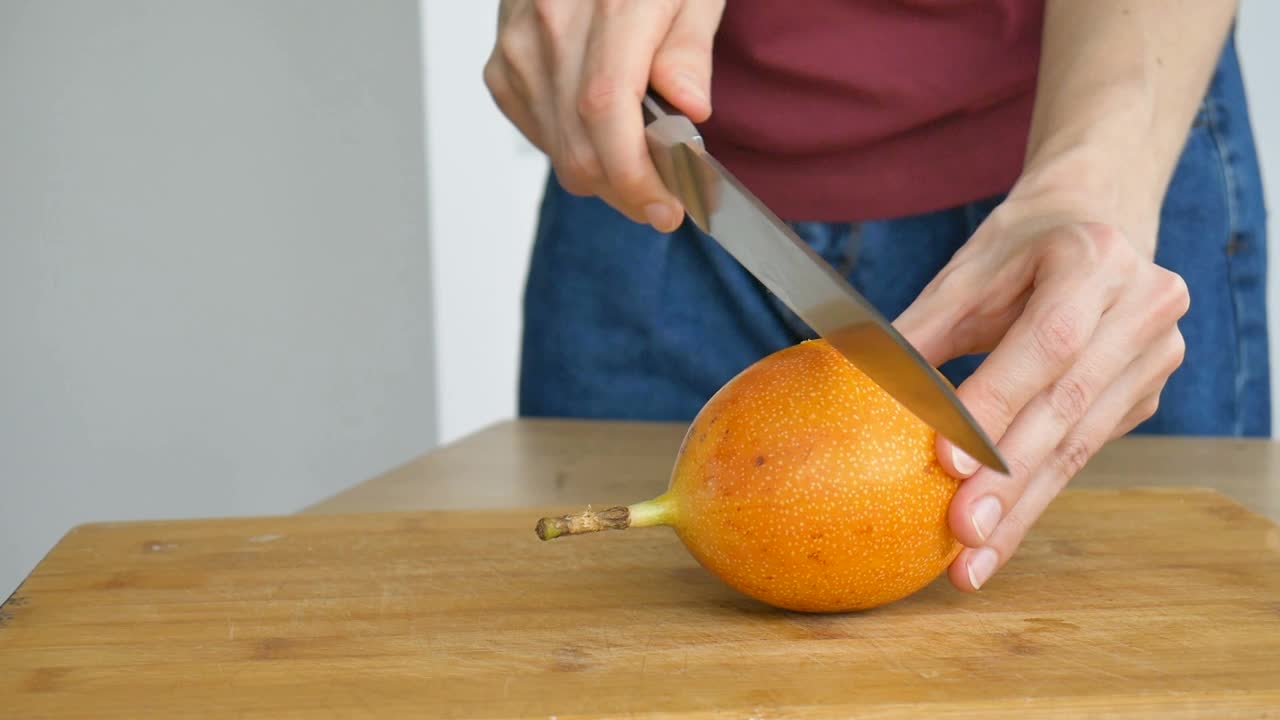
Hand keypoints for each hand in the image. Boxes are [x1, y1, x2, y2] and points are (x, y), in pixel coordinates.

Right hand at [482, 0, 724, 231]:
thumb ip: (690, 48)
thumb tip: (690, 109)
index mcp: (610, 4)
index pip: (607, 114)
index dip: (636, 178)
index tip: (668, 208)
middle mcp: (551, 27)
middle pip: (579, 149)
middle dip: (628, 192)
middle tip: (665, 198)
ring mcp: (518, 48)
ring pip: (557, 152)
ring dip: (604, 175)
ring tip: (639, 160)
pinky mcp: (501, 65)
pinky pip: (538, 133)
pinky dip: (573, 148)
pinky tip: (600, 130)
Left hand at [893, 203, 1189, 592]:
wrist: (1098, 220)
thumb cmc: (1022, 247)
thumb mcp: (968, 272)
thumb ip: (919, 330)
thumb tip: (853, 380)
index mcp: (1093, 259)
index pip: (1045, 344)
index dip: (997, 403)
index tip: (946, 462)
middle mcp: (1141, 306)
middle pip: (1068, 407)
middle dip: (1010, 479)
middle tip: (961, 533)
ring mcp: (1155, 355)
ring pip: (1081, 445)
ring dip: (1023, 509)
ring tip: (973, 560)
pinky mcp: (1145, 395)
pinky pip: (1084, 452)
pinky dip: (1036, 495)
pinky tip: (999, 534)